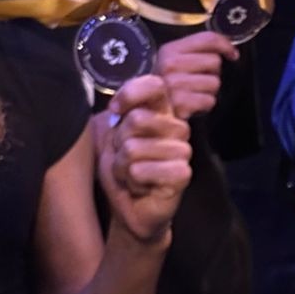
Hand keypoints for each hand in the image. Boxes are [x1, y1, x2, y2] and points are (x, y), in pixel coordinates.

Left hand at [96, 74, 191, 243]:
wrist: (131, 208)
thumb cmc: (122, 169)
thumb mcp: (111, 135)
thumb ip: (117, 112)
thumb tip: (116, 107)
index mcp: (163, 112)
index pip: (155, 85)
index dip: (129, 95)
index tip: (115, 110)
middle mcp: (176, 128)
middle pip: (137, 119)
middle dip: (119, 144)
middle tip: (126, 159)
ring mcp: (183, 151)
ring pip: (134, 148)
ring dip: (122, 167)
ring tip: (131, 175)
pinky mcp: (182, 175)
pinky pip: (142, 170)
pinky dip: (132, 182)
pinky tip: (141, 187)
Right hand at [153, 30, 236, 119]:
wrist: (145, 113)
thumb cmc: (163, 88)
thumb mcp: (171, 63)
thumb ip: (194, 52)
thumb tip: (229, 49)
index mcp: (168, 50)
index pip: (207, 39)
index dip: (225, 45)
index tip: (232, 54)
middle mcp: (170, 65)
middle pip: (214, 61)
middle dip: (211, 73)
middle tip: (197, 82)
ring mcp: (174, 84)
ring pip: (214, 82)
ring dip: (208, 91)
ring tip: (193, 94)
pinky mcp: (180, 104)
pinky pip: (209, 100)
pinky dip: (204, 105)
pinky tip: (192, 106)